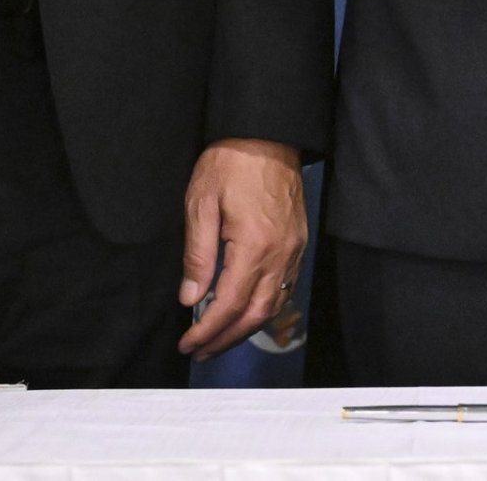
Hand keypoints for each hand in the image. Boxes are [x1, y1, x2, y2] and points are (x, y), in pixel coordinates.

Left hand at [178, 138, 305, 358]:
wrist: (267, 135)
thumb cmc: (230, 165)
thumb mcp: (201, 205)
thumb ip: (197, 255)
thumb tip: (191, 298)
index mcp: (254, 246)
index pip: (228, 304)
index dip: (207, 331)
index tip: (187, 344)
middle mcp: (280, 254)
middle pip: (255, 314)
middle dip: (226, 339)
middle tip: (200, 351)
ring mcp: (293, 249)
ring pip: (274, 304)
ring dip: (246, 328)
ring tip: (220, 338)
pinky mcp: (298, 241)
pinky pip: (285, 286)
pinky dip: (265, 307)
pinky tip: (247, 310)